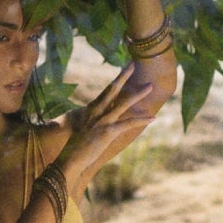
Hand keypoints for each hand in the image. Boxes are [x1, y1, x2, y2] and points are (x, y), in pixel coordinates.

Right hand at [61, 68, 153, 185]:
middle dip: (124, 75)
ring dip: (138, 94)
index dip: (117, 79)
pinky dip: (141, 120)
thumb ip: (88, 119)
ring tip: (150, 86)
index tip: (126, 68)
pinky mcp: (108, 132)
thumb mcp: (79, 128)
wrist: (69, 159)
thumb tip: (91, 116)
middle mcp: (97, 111)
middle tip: (133, 63)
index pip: (107, 90)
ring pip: (123, 104)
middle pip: (113, 89)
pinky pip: (128, 124)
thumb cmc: (73, 146)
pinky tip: (153, 118)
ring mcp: (103, 121)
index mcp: (91, 109)